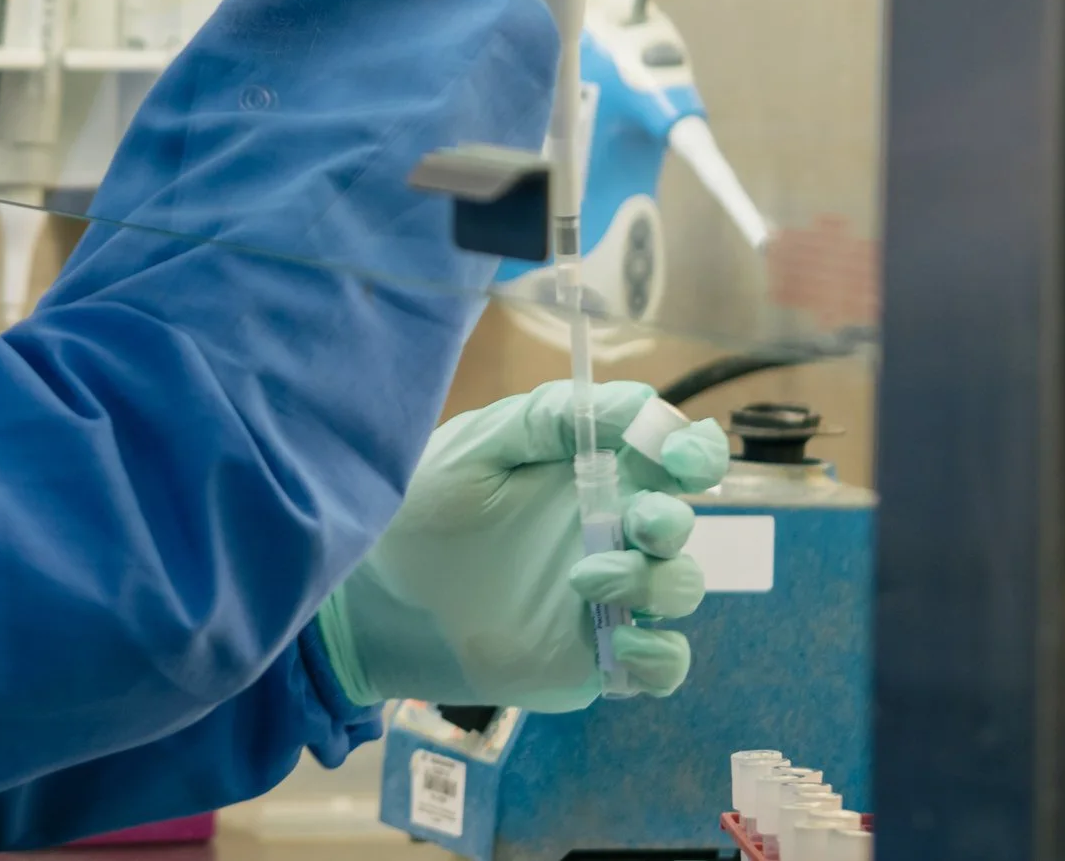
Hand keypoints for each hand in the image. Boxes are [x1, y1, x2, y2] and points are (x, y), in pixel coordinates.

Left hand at [315, 380, 729, 711]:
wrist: (370, 596)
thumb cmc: (417, 507)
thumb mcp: (476, 446)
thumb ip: (548, 419)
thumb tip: (640, 400)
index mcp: (588, 472)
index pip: (670, 455)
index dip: (695, 451)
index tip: (682, 459)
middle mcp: (609, 532)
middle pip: (681, 523)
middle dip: (672, 521)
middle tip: (636, 525)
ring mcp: (607, 598)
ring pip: (681, 587)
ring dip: (654, 581)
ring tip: (582, 578)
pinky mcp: (596, 658)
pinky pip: (665, 664)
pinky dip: (663, 657)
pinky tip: (623, 648)